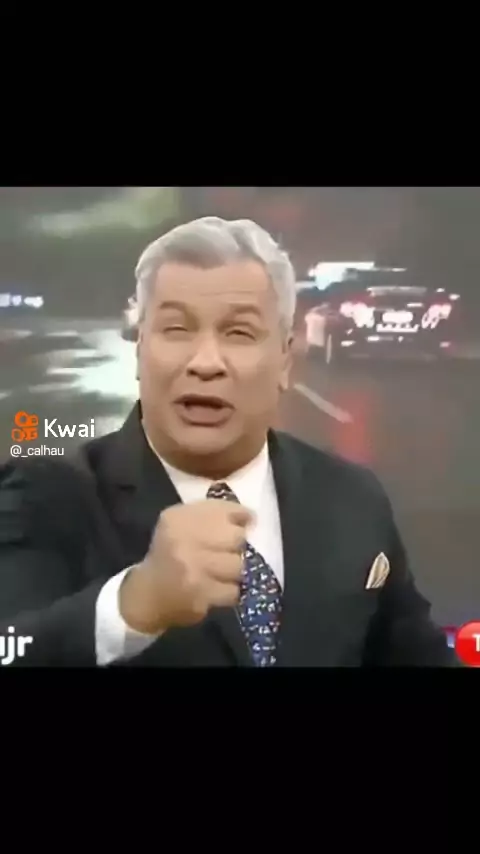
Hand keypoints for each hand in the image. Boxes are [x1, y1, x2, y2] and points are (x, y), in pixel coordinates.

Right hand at [119, 500, 252, 633]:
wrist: (147, 593)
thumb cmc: (170, 552)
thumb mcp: (181, 523)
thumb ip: (213, 514)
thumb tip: (251, 517)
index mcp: (178, 517)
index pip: (224, 509)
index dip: (240, 517)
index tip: (244, 523)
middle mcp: (183, 539)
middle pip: (236, 537)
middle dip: (235, 547)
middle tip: (223, 553)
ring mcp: (192, 568)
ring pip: (238, 565)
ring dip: (231, 572)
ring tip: (217, 573)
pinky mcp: (200, 594)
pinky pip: (233, 590)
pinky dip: (228, 592)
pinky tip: (215, 589)